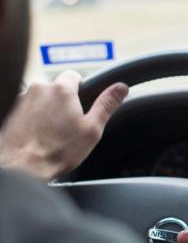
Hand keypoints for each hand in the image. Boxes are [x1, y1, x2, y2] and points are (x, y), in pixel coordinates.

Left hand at [0, 71, 127, 179]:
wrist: (20, 167)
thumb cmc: (58, 151)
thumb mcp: (92, 129)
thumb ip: (107, 105)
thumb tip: (121, 87)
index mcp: (62, 90)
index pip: (74, 76)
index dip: (80, 90)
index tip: (80, 106)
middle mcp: (39, 88)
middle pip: (55, 88)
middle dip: (62, 102)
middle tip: (67, 124)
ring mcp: (20, 98)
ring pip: (39, 98)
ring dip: (45, 109)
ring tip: (49, 133)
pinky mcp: (9, 110)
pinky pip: (24, 109)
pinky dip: (30, 118)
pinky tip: (35, 135)